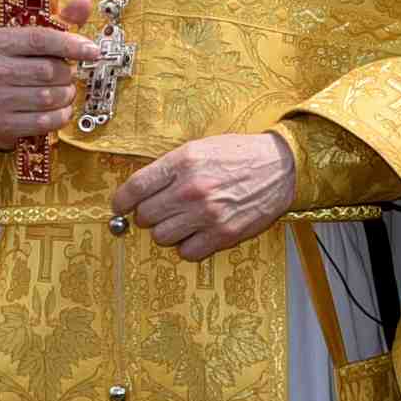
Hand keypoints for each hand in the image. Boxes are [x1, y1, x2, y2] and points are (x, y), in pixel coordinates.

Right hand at [0, 0, 97, 148]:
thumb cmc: (13, 66)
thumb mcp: (29, 40)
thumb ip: (58, 21)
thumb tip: (83, 1)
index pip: (40, 39)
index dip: (71, 44)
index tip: (93, 51)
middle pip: (49, 70)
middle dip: (68, 74)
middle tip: (68, 75)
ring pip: (50, 96)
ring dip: (66, 95)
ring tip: (63, 92)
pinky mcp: (0, 123)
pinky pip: (46, 121)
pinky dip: (60, 115)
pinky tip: (58, 109)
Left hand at [112, 132, 298, 261]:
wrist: (281, 167)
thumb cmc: (240, 155)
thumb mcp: (199, 148)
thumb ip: (169, 168)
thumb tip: (139, 192)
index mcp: (183, 162)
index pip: (135, 188)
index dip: (121, 201)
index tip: (120, 206)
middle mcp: (191, 189)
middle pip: (145, 216)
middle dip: (149, 215)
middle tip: (162, 210)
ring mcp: (207, 214)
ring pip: (162, 237)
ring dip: (168, 231)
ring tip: (183, 221)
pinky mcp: (223, 235)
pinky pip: (187, 252)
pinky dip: (187, 246)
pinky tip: (197, 233)